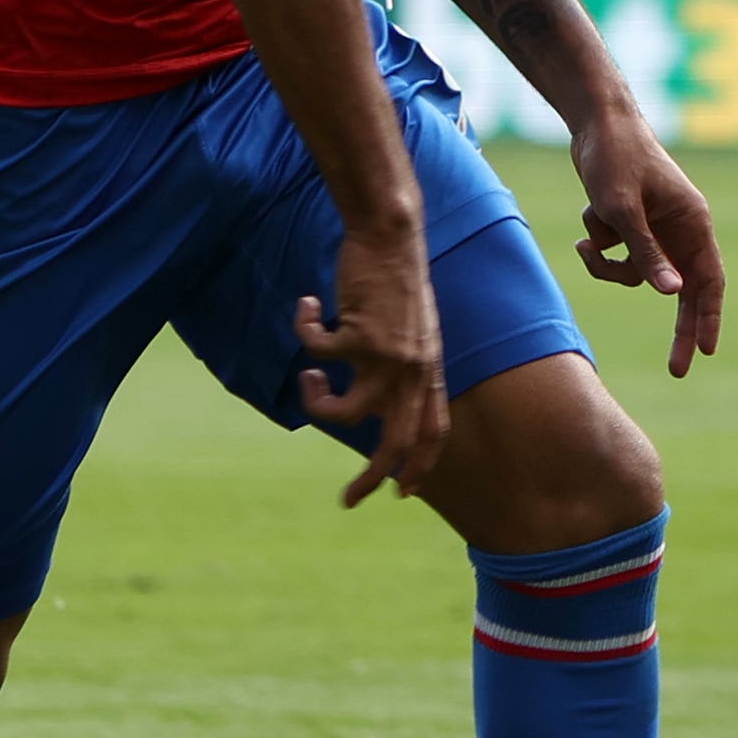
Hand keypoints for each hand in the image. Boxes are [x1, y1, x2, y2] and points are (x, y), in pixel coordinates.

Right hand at [295, 221, 448, 505]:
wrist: (392, 237)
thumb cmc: (396, 281)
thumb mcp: (413, 330)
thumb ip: (405, 365)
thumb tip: (375, 404)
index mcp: (429, 370)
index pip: (435, 430)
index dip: (422, 465)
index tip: (404, 493)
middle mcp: (413, 370)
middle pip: (395, 442)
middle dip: (372, 479)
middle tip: (349, 500)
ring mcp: (387, 357)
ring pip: (345, 413)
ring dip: (316, 405)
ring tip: (308, 378)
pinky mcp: (358, 337)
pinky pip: (314, 355)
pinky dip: (301, 330)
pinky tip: (305, 306)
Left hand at [570, 109, 724, 377]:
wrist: (596, 122)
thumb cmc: (615, 159)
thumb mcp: (624, 211)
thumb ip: (647, 254)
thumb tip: (673, 295)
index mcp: (693, 223)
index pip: (710, 281)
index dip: (710, 317)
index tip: (707, 351)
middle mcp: (681, 229)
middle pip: (683, 290)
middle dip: (677, 328)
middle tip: (676, 371)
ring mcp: (656, 228)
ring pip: (637, 272)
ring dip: (608, 266)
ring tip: (585, 245)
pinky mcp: (633, 224)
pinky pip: (618, 253)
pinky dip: (599, 245)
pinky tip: (586, 222)